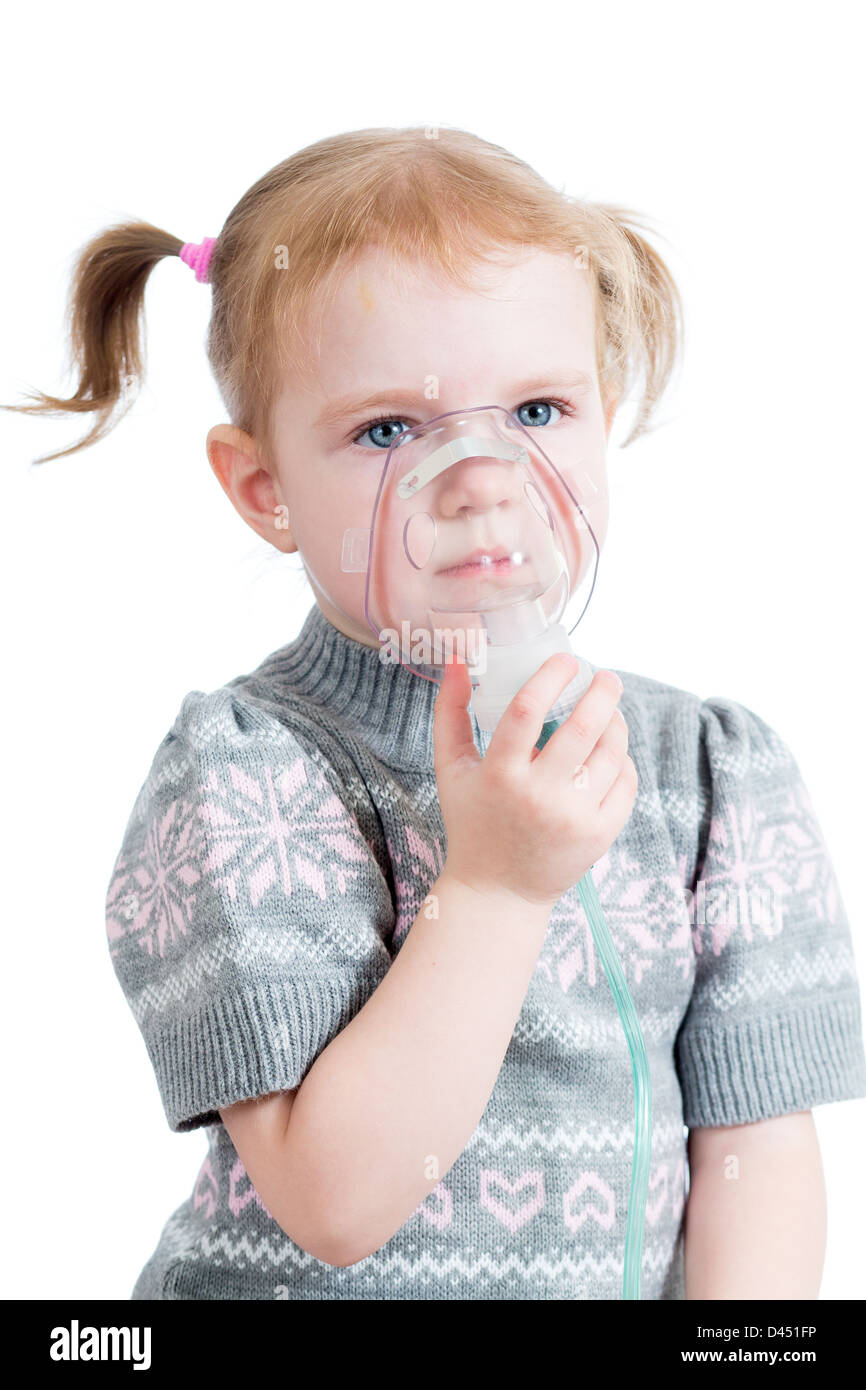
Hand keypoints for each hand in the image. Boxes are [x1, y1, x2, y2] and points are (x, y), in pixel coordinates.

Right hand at [433, 653, 636, 908]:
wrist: (498, 892)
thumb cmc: (473, 822)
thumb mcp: (451, 770)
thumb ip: (450, 713)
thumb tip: (461, 660)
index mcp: (499, 775)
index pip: (527, 711)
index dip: (551, 677)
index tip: (567, 660)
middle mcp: (538, 797)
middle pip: (583, 728)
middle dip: (602, 692)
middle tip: (606, 676)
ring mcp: (574, 818)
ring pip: (612, 753)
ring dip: (616, 723)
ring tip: (610, 711)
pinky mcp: (600, 835)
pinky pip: (626, 783)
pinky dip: (623, 760)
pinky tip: (612, 751)